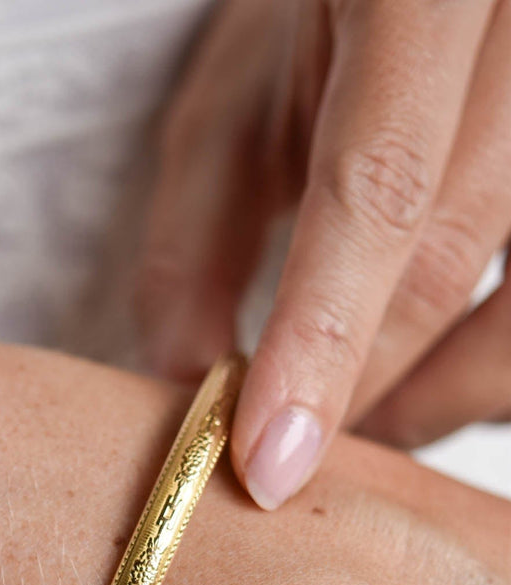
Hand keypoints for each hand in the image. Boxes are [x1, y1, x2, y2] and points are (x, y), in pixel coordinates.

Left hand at [137, 0, 510, 507]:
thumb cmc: (319, 21)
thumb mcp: (234, 108)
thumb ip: (197, 236)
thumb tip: (182, 375)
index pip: (378, 188)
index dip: (321, 342)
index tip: (269, 462)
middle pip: (453, 253)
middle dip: (370, 386)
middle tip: (297, 447)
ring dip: (449, 392)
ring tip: (375, 413)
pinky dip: (493, 366)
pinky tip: (442, 370)